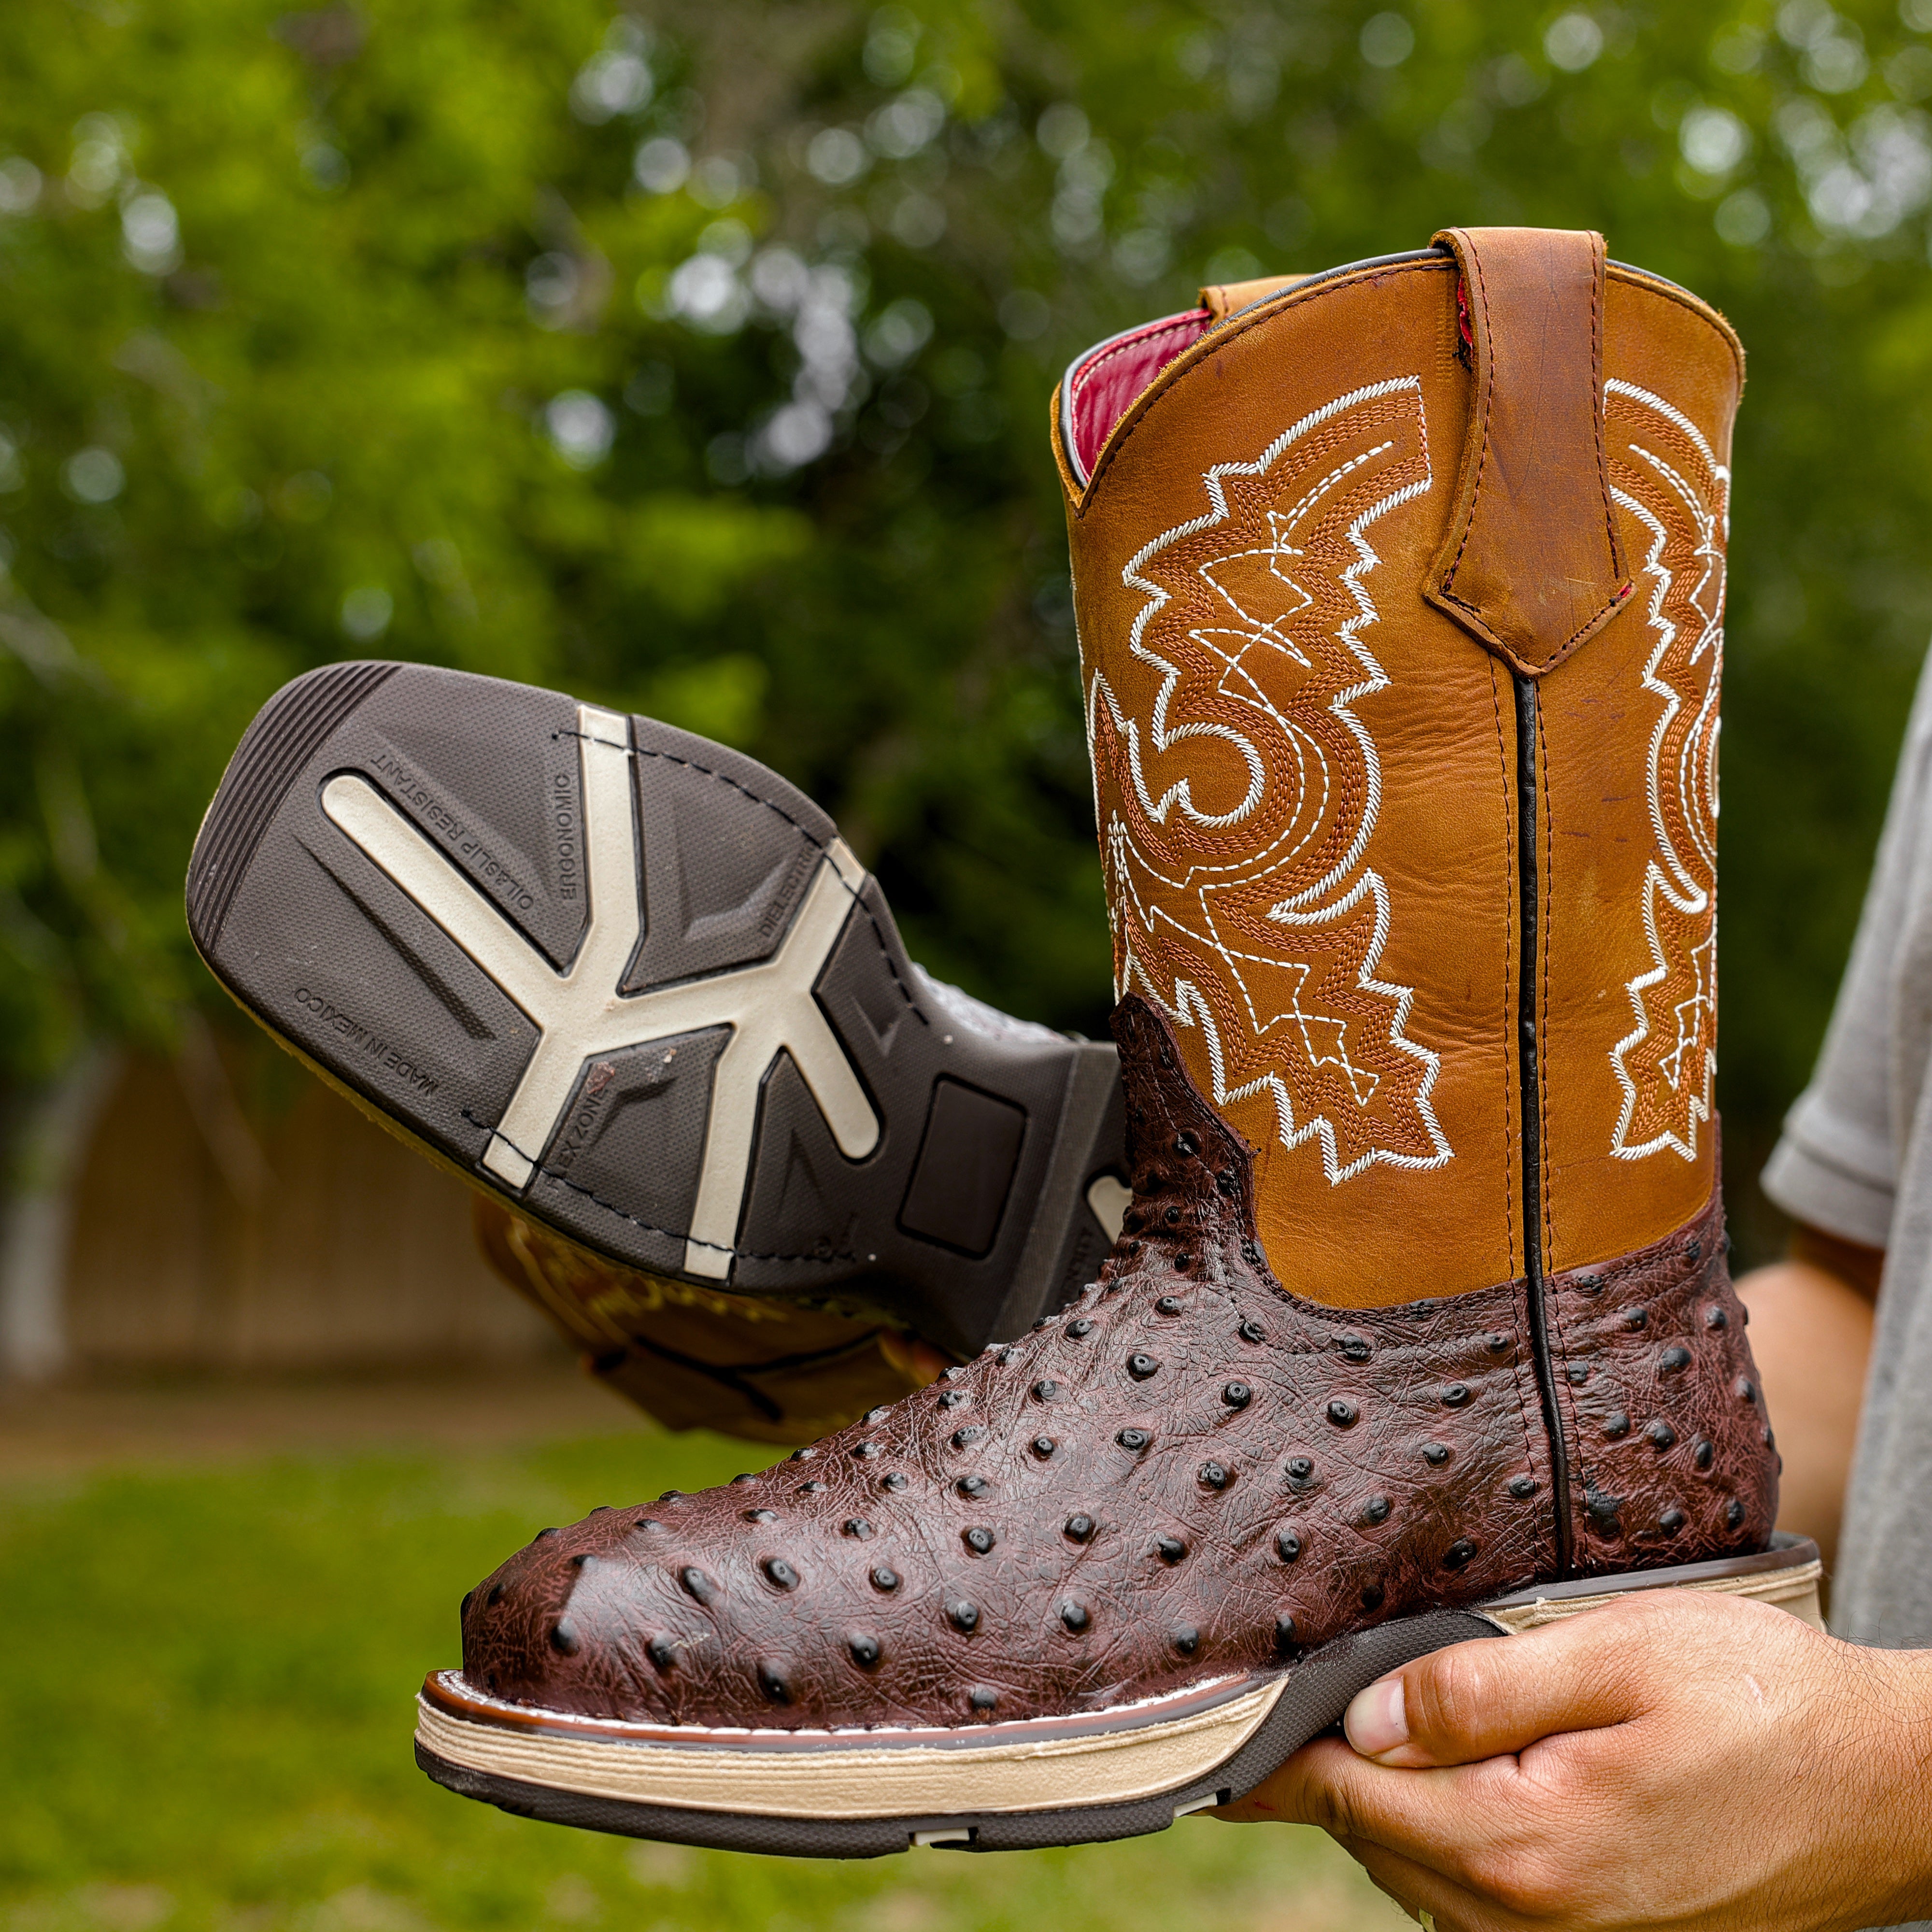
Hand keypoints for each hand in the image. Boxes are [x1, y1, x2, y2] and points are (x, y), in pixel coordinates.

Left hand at [1220, 1589, 1931, 1930]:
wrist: (1889, 1789)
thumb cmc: (1761, 1702)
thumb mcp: (1614, 1656)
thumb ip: (1478, 1691)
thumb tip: (1365, 1718)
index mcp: (1525, 1844)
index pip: (1348, 1800)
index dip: (1271, 1763)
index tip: (1207, 1741)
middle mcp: (1536, 1918)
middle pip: (1376, 1843)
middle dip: (1321, 1779)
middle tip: (1280, 1711)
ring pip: (1422, 1880)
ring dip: (1378, 1814)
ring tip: (1347, 1742)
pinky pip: (1479, 1903)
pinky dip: (1438, 1845)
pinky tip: (1439, 1788)